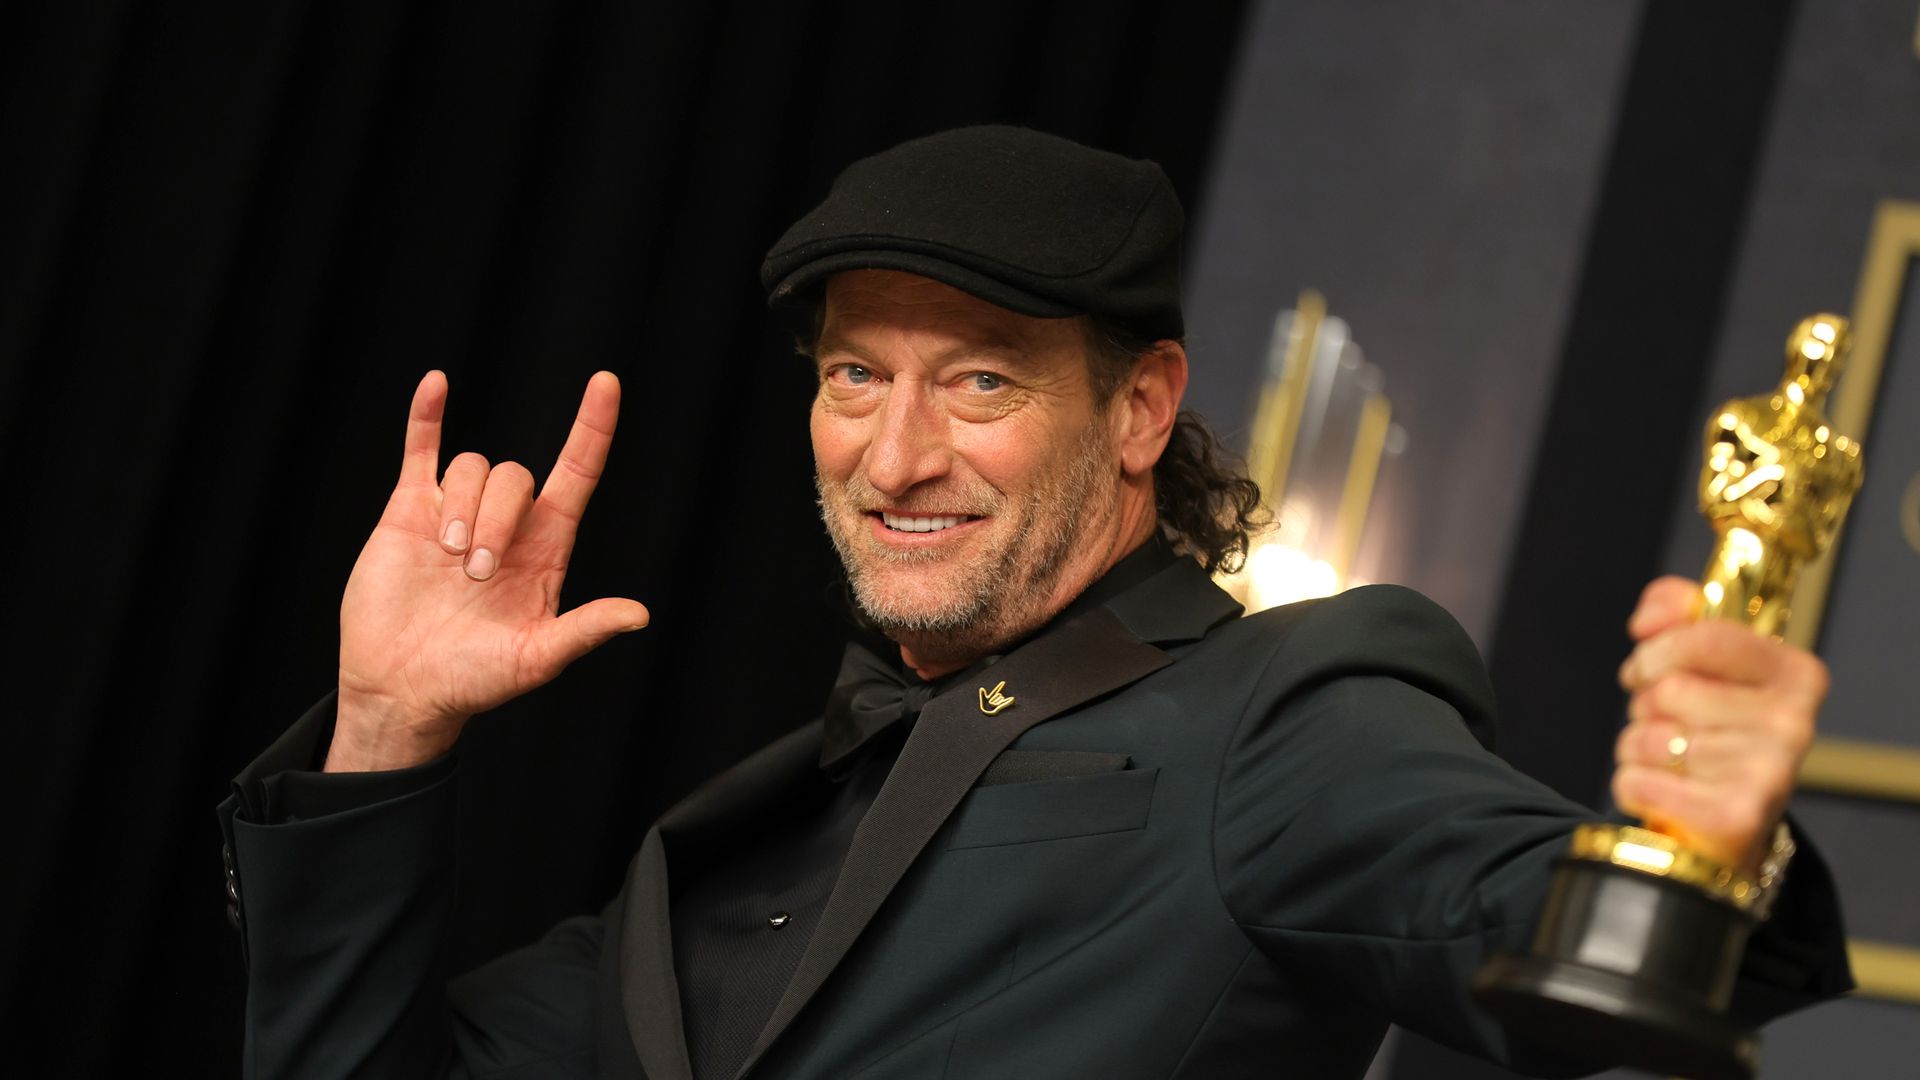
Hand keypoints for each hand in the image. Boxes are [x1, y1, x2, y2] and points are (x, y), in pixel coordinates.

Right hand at [327, 371, 648, 771]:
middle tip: (476, 574)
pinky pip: (421, 450)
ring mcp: (457, 512)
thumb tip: (638, 614)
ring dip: (463, 505)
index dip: (593, 429)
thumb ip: (585, 630)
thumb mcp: (537, 659)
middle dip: (497, 518)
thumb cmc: (475, 679)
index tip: (606, 383)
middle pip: (516, 476)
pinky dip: (426, 416)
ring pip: (471, 466)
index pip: (578, 473)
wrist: (403, 689)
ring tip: (448, 559)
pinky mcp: (410, 512)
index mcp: (546, 548)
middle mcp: (507, 523)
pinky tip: (436, 384)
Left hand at [1612, 576, 1825, 869]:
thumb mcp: (1703, 659)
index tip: (1645, 670)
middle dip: (1645, 706)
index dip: (1655, 653)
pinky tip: (1665, 793)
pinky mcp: (1733, 817)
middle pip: (1667, 690)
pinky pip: (1635, 781)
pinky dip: (1631, 786)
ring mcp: (1768, 773)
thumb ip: (1677, 612)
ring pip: (1645, 737)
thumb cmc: (1711, 729)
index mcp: (1796, 674)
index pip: (1704, 637)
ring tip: (1671, 762)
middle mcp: (1794, 724)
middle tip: (1669, 726)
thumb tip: (1647, 621)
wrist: (1730, 825)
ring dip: (1637, 748)